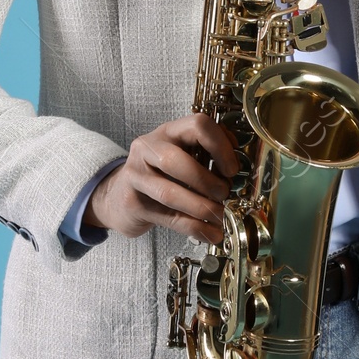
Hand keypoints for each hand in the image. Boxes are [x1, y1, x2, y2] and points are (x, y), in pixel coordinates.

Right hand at [85, 114, 237, 244]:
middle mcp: (147, 148)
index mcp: (168, 132)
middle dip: (207, 181)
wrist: (119, 196)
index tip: (232, 169)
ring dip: (201, 207)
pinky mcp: (134, 203)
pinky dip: (195, 227)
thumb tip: (238, 169)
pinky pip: (169, 218)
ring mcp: (136, 176)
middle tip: (224, 194)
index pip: (197, 125)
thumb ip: (207, 156)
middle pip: (176, 161)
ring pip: (170, 193)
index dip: (220, 146)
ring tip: (219, 215)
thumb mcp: (183, 156)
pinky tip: (210, 233)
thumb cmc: (161, 175)